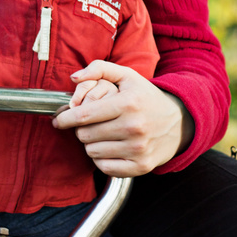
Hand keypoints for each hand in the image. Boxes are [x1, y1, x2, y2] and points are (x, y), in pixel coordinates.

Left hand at [53, 60, 193, 176]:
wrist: (178, 123)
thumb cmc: (145, 97)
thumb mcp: (127, 76)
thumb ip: (99, 68)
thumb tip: (74, 78)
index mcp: (128, 103)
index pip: (85, 115)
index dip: (66, 119)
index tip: (58, 120)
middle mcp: (134, 127)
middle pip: (85, 135)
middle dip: (80, 130)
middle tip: (88, 125)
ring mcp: (138, 149)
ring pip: (92, 152)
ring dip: (90, 144)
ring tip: (101, 134)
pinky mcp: (140, 166)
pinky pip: (104, 168)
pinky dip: (101, 159)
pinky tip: (109, 148)